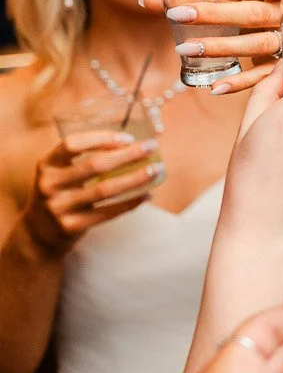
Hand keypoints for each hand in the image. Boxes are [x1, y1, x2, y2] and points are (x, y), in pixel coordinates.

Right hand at [23, 131, 161, 255]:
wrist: (37, 234)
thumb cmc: (59, 195)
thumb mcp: (60, 174)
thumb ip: (83, 160)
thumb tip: (131, 145)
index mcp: (47, 165)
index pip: (72, 144)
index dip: (102, 138)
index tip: (128, 138)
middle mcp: (49, 184)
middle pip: (95, 165)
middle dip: (128, 154)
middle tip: (151, 147)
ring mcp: (58, 207)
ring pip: (105, 190)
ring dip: (135, 178)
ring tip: (156, 170)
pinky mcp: (70, 226)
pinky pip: (108, 212)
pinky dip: (131, 203)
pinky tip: (147, 195)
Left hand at [139, 0, 282, 94]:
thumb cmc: (255, 6)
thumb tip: (145, 0)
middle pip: (256, 14)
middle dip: (216, 15)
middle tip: (177, 16)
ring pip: (259, 44)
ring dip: (222, 47)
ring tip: (186, 49)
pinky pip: (265, 75)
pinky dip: (240, 81)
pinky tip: (215, 86)